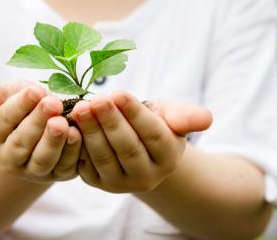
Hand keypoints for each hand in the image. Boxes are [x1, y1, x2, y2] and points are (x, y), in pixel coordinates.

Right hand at [0, 81, 81, 182]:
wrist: (52, 122)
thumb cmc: (30, 105)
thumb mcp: (13, 95)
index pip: (3, 120)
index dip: (19, 105)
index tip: (35, 90)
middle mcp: (12, 158)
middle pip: (21, 143)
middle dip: (37, 122)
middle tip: (52, 103)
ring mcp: (35, 170)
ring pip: (42, 159)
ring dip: (53, 141)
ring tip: (62, 123)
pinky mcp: (60, 174)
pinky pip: (65, 166)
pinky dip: (72, 151)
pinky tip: (77, 134)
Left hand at [71, 91, 211, 192]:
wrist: (137, 146)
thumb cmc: (155, 123)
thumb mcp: (171, 115)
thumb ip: (186, 116)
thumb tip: (206, 119)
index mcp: (169, 157)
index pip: (152, 134)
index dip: (134, 114)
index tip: (118, 93)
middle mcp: (147, 176)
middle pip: (127, 148)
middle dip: (110, 122)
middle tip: (95, 99)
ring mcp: (121, 183)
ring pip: (105, 157)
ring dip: (91, 132)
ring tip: (81, 108)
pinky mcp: (98, 182)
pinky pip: (86, 165)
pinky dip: (78, 145)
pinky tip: (70, 125)